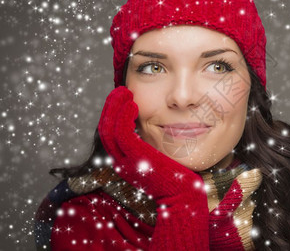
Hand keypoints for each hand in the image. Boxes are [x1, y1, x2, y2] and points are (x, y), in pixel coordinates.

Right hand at [97, 86, 206, 201]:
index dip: (113, 115)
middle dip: (110, 108)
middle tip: (120, 91)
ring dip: (114, 108)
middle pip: (105, 129)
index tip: (123, 99)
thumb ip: (152, 147)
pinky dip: (123, 117)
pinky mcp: (137, 159)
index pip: (111, 135)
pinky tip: (133, 105)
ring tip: (124, 92)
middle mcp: (122, 162)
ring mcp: (127, 162)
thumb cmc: (178, 178)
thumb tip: (157, 130)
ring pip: (109, 129)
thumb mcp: (159, 160)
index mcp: (126, 162)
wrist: (184, 197)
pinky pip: (122, 133)